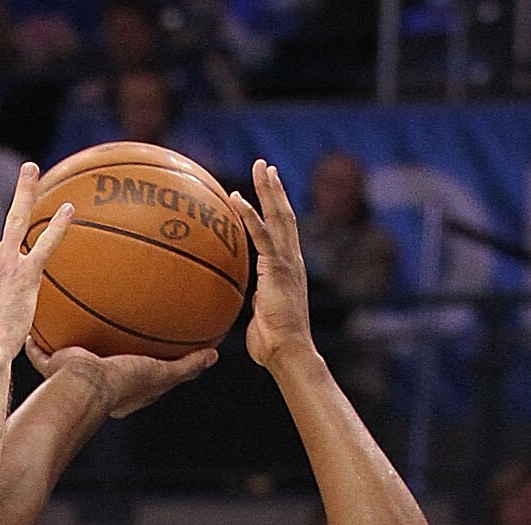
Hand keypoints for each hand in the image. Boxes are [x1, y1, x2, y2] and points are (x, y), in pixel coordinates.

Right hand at [21, 337, 216, 412]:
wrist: (86, 385)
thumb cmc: (124, 383)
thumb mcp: (162, 373)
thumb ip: (187, 366)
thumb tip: (213, 355)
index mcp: (121, 385)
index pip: (133, 370)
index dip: (138, 357)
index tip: (143, 340)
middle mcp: (97, 380)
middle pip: (100, 359)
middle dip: (102, 345)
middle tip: (105, 324)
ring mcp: (73, 374)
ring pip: (69, 354)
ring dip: (66, 340)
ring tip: (65, 316)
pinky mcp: (54, 367)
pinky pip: (41, 352)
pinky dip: (35, 342)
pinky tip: (33, 323)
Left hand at [232, 157, 318, 374]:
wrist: (287, 352)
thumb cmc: (273, 345)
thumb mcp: (261, 317)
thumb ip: (257, 303)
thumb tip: (248, 300)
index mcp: (288, 269)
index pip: (282, 231)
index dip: (277, 208)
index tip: (269, 187)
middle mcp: (292, 260)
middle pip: (284, 215)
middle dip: (275, 189)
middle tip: (265, 166)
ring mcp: (287, 262)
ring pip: (278, 217)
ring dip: (268, 190)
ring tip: (260, 167)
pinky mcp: (278, 268)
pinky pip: (262, 236)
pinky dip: (249, 216)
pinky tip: (238, 198)